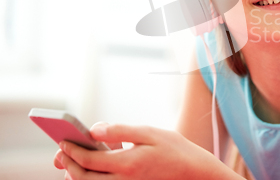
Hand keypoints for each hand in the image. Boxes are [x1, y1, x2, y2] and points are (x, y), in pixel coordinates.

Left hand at [53, 123, 227, 179]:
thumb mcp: (148, 132)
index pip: (89, 161)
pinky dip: (92, 178)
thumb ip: (119, 130)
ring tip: (71, 161)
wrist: (193, 172)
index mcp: (127, 164)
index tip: (63, 141)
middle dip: (68, 165)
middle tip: (61, 153)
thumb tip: (94, 129)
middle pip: (83, 179)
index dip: (72, 151)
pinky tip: (95, 165)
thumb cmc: (173, 149)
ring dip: (77, 174)